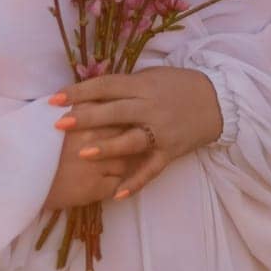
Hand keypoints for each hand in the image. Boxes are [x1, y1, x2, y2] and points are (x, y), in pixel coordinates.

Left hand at [48, 66, 223, 200]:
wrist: (216, 100)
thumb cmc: (176, 84)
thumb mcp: (150, 76)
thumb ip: (124, 86)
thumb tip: (90, 91)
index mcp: (142, 85)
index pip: (106, 85)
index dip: (80, 91)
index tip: (54, 98)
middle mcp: (150, 107)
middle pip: (114, 112)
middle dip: (86, 117)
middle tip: (59, 124)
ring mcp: (161, 131)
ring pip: (131, 140)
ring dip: (108, 147)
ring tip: (84, 153)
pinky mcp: (170, 152)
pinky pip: (151, 169)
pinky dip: (136, 182)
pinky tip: (117, 194)